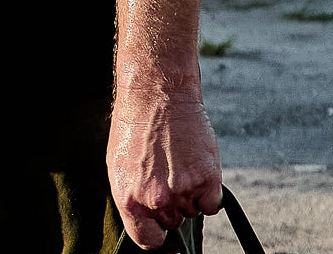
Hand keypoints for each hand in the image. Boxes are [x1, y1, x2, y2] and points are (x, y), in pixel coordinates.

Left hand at [107, 88, 221, 248]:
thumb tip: (146, 222)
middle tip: (165, 171)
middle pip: (173, 222)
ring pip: (193, 210)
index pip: (148, 240)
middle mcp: (156, 198)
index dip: (155, 233)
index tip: (159, 225)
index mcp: (129, 197)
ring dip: (189, 193)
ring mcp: (183, 189)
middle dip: (171, 203)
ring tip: (177, 160)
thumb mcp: (120, 164)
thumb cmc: (135, 125)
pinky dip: (208, 191)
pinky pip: (212, 204)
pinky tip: (195, 166)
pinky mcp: (208, 178)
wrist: (157, 93)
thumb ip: (133, 198)